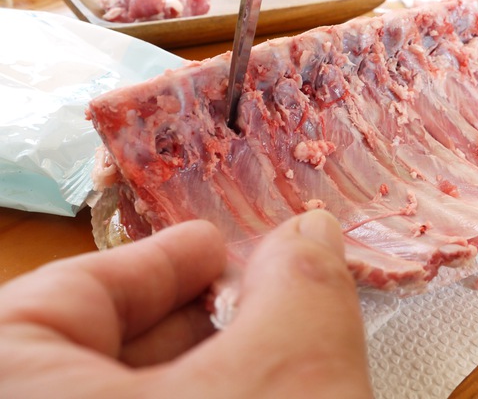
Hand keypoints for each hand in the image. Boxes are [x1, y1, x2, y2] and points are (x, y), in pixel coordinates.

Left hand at [0, 210, 372, 397]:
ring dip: (201, 377)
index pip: (68, 295)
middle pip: (97, 354)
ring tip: (263, 363)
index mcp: (13, 385)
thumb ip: (301, 287)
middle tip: (256, 305)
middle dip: (191, 321)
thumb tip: (311, 231)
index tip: (218, 250)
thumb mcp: (288, 382)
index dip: (159, 262)